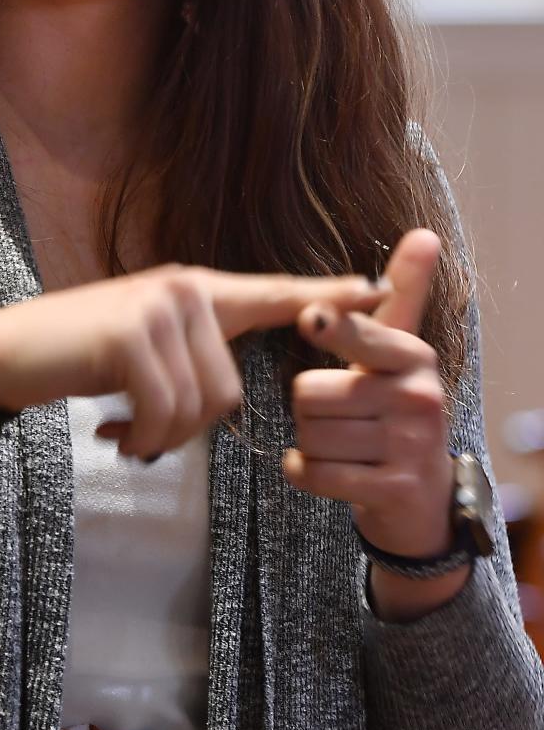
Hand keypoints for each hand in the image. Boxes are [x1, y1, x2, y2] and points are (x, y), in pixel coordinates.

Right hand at [0, 264, 388, 459]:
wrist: (7, 355)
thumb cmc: (79, 357)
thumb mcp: (145, 346)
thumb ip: (192, 352)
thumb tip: (224, 396)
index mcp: (195, 290)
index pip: (273, 291)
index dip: (326, 294)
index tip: (379, 288)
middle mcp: (183, 289)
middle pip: (228, 389)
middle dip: (186, 429)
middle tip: (140, 431)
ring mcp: (157, 307)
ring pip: (200, 406)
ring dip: (160, 438)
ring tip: (123, 429)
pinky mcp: (130, 336)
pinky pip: (165, 413)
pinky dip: (140, 440)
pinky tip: (112, 436)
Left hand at [283, 230, 454, 558]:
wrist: (421, 495)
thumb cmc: (395, 407)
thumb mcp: (397, 349)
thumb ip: (401, 293)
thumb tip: (425, 234)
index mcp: (413, 355)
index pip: (361, 335)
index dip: (332, 328)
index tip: (311, 319)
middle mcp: (418, 396)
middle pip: (310, 391)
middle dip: (307, 406)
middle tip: (341, 415)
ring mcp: (410, 445)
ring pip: (309, 433)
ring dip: (308, 441)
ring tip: (341, 443)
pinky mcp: (393, 488)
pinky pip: (314, 472)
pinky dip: (303, 472)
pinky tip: (324, 469)